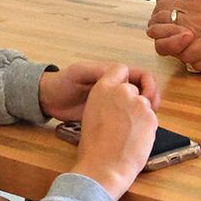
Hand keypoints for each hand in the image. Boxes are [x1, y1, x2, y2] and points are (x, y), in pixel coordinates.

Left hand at [39, 62, 160, 121]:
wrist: (48, 100)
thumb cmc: (62, 82)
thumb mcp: (79, 72)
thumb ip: (98, 71)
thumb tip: (119, 71)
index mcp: (113, 74)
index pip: (141, 76)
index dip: (149, 86)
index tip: (148, 100)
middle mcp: (117, 87)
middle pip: (143, 91)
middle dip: (151, 100)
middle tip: (153, 114)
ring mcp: (113, 101)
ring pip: (137, 105)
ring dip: (144, 112)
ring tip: (145, 123)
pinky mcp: (108, 114)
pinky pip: (126, 116)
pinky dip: (133, 121)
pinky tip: (132, 130)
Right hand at [69, 65, 157, 198]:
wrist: (105, 167)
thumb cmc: (94, 148)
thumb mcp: (91, 114)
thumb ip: (106, 102)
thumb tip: (117, 103)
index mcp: (102, 89)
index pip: (119, 69)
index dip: (124, 80)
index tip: (124, 91)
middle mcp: (121, 91)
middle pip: (133, 90)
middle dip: (132, 104)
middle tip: (122, 123)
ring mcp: (138, 103)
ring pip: (144, 105)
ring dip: (139, 116)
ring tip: (126, 135)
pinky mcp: (151, 116)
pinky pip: (152, 119)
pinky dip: (146, 128)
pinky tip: (134, 140)